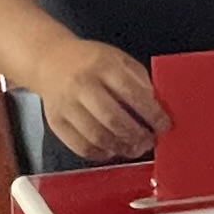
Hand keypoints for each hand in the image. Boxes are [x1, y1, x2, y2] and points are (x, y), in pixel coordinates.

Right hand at [42, 39, 164, 162]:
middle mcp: (82, 84)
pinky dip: (101, 154)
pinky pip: (81, 146)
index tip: (164, 125)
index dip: (151, 113)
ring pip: (97, 136)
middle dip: (137, 135)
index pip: (131, 92)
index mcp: (102, 65)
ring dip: (121, 148)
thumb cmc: (90, 61)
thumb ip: (139, 80)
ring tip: (135, 148)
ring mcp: (66, 105)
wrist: (49, 60)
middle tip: (150, 141)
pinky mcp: (56, 122)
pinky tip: (113, 150)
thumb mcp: (118, 59)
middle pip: (113, 118)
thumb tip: (157, 108)